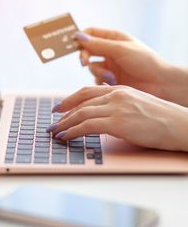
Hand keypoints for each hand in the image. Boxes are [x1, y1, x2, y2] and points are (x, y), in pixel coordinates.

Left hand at [50, 85, 187, 151]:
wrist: (178, 123)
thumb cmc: (161, 118)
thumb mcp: (137, 104)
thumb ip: (119, 105)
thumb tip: (104, 114)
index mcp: (119, 90)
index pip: (87, 92)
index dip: (70, 99)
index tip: (59, 107)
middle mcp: (115, 95)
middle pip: (81, 101)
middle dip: (63, 112)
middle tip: (52, 121)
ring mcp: (116, 107)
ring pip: (81, 113)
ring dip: (64, 123)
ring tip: (55, 132)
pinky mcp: (118, 122)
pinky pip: (87, 125)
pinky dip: (73, 131)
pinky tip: (66, 137)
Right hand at [75, 28, 187, 106]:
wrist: (160, 83)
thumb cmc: (145, 61)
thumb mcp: (120, 49)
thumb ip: (98, 45)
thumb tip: (78, 36)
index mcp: (114, 38)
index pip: (91, 33)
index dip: (81, 37)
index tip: (73, 43)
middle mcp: (110, 51)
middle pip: (87, 50)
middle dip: (85, 57)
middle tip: (84, 63)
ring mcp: (110, 65)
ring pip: (92, 67)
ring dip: (98, 72)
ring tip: (111, 77)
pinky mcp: (111, 80)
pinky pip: (97, 80)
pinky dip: (102, 81)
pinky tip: (113, 82)